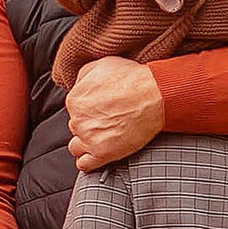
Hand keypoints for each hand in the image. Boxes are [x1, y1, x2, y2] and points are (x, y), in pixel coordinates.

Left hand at [65, 56, 164, 171]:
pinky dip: (89, 161)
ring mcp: (89, 139)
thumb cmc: (132, 79)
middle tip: (106, 121)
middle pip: (76, 127)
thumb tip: (78, 86)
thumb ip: (83, 76)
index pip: (73, 110)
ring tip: (102, 137)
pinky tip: (98, 153)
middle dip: (88, 125)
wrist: (154, 95)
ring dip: (86, 143)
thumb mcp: (101, 64)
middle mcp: (78, 121)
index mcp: (75, 100)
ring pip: (76, 146)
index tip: (100, 109)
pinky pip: (84, 164)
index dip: (87, 110)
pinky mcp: (103, 153)